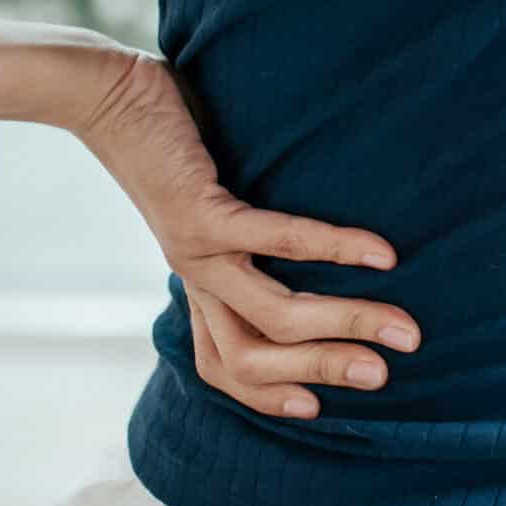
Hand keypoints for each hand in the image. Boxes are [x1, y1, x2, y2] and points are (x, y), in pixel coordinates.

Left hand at [72, 46, 417, 417]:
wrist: (103, 96)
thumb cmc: (168, 141)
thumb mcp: (207, 201)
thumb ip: (246, 231)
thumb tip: (311, 243)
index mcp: (197, 284)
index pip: (221, 365)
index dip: (267, 395)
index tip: (318, 409)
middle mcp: (196, 279)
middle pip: (253, 359)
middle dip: (325, 371)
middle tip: (386, 374)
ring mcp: (198, 251)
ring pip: (274, 317)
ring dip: (345, 325)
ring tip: (402, 330)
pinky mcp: (203, 213)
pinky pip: (279, 241)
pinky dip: (335, 249)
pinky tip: (380, 255)